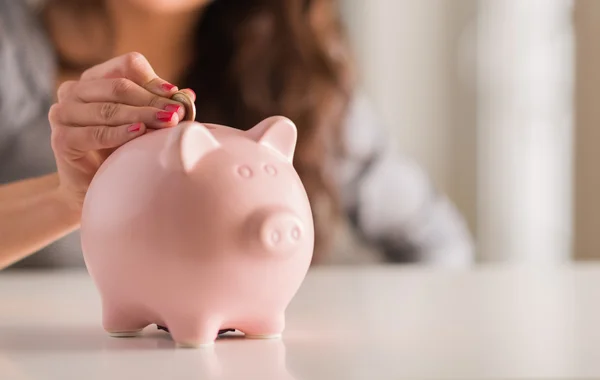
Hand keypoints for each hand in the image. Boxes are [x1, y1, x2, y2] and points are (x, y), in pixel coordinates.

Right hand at [48, 52, 195, 213]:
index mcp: (93, 79)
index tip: (175, 97)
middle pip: (119, 86)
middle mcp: (74, 91)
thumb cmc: (119, 151)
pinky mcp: (61, 139)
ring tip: (167, 122)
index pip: (126, 66)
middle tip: (177, 114)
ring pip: (109, 108)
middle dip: (152, 100)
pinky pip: (96, 133)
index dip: (153, 80)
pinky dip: (119, 133)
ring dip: (142, 115)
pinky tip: (139, 133)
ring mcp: (63, 113)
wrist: (91, 187)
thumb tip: (188, 94)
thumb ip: (160, 108)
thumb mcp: (142, 125)